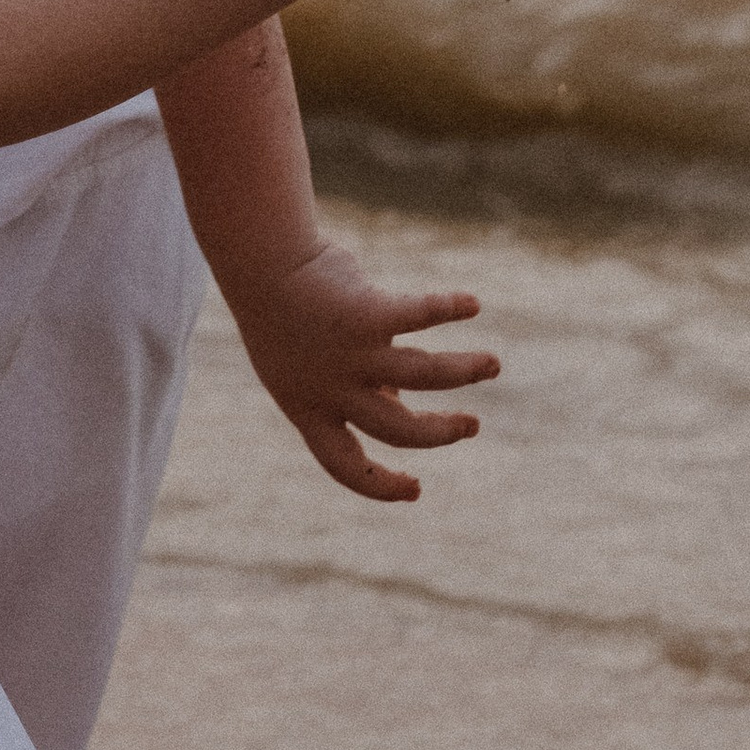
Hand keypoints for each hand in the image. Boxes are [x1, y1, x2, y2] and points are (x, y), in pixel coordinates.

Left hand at [218, 245, 496, 500]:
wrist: (257, 259)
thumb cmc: (281, 310)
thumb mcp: (302, 362)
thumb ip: (346, 386)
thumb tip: (397, 397)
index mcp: (307, 408)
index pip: (344, 466)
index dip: (380, 486)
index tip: (416, 489)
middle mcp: (332, 388)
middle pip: (399, 429)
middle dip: (440, 433)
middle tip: (472, 425)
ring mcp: (351, 353)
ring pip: (423, 374)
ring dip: (464, 371)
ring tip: (493, 364)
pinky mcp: (367, 313)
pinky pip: (418, 315)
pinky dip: (448, 308)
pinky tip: (472, 304)